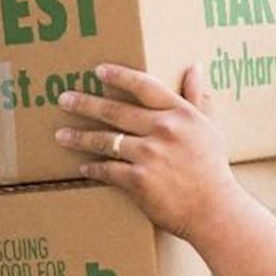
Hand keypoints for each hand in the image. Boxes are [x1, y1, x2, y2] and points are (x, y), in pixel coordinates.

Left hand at [54, 63, 240, 242]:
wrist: (214, 209)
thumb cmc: (212, 168)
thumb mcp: (210, 128)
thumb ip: (198, 97)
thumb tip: (194, 66)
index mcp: (180, 114)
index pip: (145, 86)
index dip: (120, 75)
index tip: (98, 70)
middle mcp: (163, 129)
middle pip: (115, 111)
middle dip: (85, 104)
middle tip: (64, 99)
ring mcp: (149, 154)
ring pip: (105, 140)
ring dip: (79, 137)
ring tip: (61, 135)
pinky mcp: (138, 180)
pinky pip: (107, 169)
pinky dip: (93, 168)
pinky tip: (82, 167)